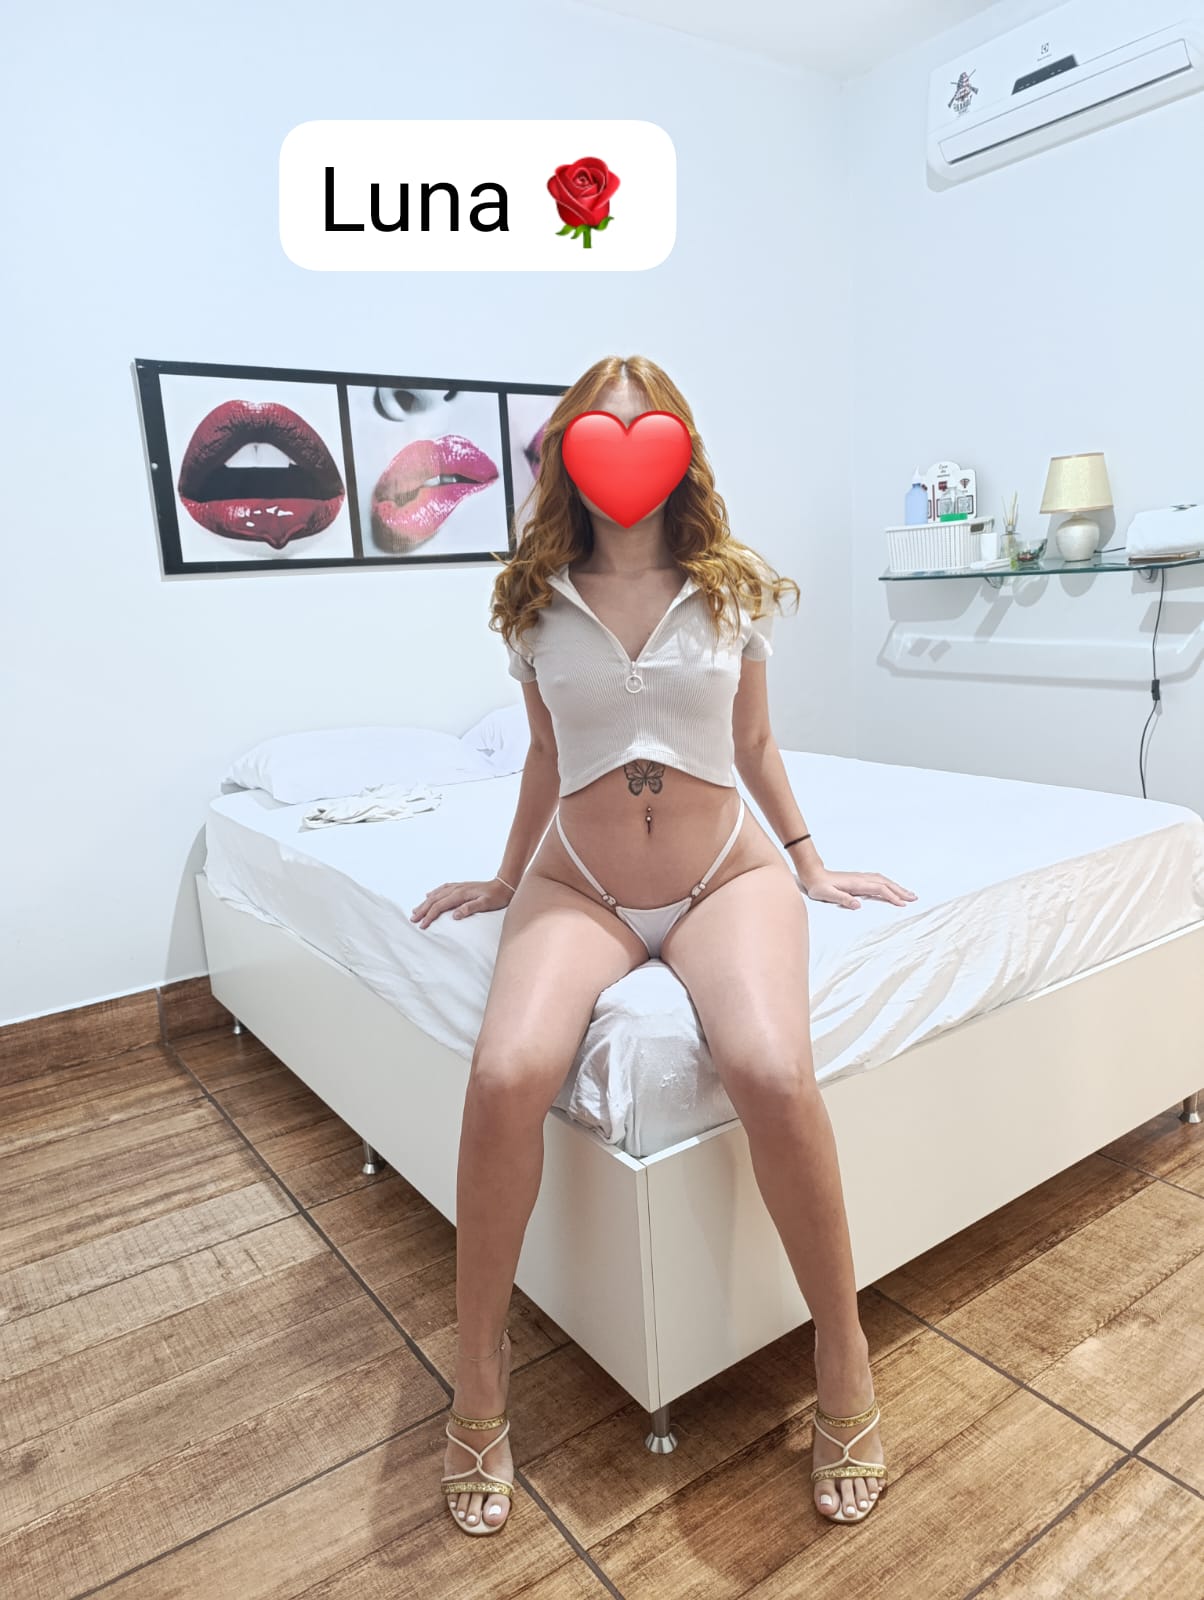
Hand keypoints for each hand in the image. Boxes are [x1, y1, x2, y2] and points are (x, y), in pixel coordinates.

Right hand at [410, 877, 513, 927]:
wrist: (504, 884)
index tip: (422, 925)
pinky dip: (433, 893)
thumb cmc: (497, 896)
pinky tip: (429, 895)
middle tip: (413, 919)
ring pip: (436, 894)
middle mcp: (456, 889)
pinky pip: (442, 889)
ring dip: (425, 902)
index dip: (430, 915)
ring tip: (416, 909)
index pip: (440, 906)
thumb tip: (455, 915)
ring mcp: (458, 887)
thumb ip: (470, 908)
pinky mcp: (461, 886)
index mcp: (460, 894)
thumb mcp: (485, 904)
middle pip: (434, 899)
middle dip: (422, 910)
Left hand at [797, 868, 916, 909]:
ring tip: (909, 893)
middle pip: (886, 883)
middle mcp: (861, 879)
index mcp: (856, 883)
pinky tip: (892, 888)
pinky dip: (889, 884)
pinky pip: (878, 880)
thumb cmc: (818, 886)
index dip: (891, 896)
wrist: (813, 874)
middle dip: (900, 891)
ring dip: (897, 886)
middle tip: (914, 898)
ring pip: (884, 881)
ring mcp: (861, 878)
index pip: (879, 889)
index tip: (902, 904)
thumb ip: (842, 899)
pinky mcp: (859, 879)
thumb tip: (857, 905)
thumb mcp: (827, 894)